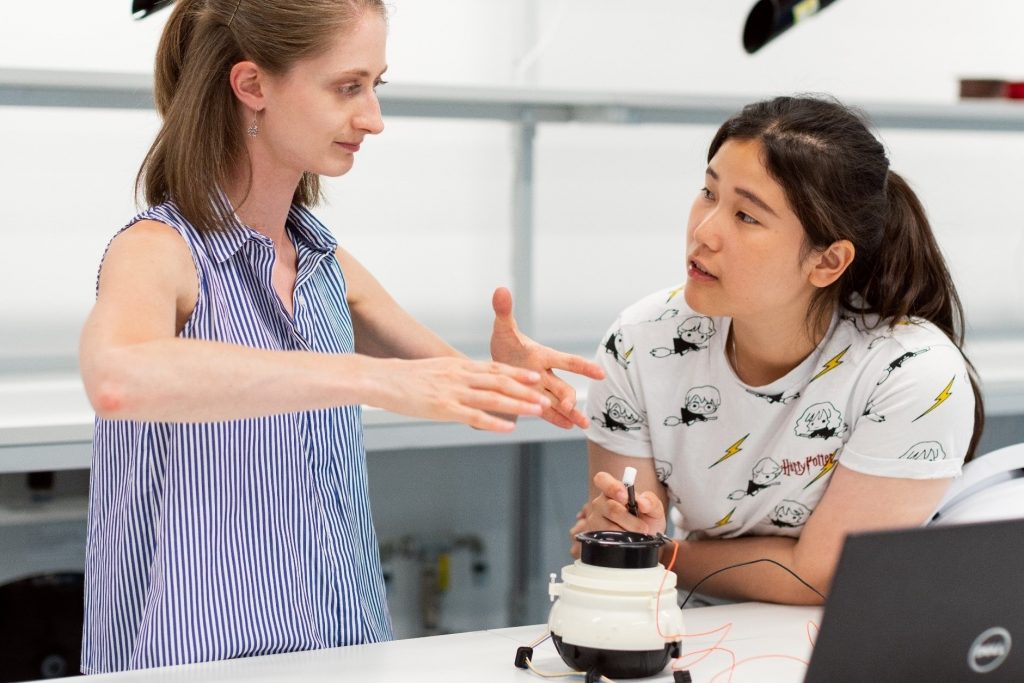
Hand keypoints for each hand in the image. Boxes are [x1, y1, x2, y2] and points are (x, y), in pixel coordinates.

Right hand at [363, 355, 549, 431]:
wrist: (380, 378)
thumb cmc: (402, 378)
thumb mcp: (433, 371)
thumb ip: (452, 377)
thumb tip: (466, 383)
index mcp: (457, 366)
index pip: (494, 368)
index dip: (517, 373)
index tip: (536, 376)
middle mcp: (459, 376)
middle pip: (500, 382)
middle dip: (526, 390)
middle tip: (547, 398)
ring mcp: (452, 392)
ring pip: (493, 398)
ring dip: (518, 404)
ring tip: (537, 411)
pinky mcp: (443, 408)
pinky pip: (473, 416)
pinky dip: (494, 422)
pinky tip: (508, 427)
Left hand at [490, 287, 604, 428]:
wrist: (495, 363)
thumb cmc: (504, 343)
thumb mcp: (502, 329)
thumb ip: (504, 311)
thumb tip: (501, 289)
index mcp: (542, 356)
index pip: (566, 361)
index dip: (582, 367)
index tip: (600, 373)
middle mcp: (545, 374)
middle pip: (562, 387)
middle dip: (568, 397)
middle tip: (570, 408)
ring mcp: (540, 389)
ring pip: (559, 403)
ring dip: (571, 413)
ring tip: (583, 426)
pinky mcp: (533, 401)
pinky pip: (547, 413)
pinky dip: (557, 420)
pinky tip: (569, 428)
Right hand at [571, 471, 666, 553]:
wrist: (646, 541)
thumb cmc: (647, 520)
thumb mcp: (655, 509)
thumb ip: (651, 502)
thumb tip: (642, 502)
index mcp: (612, 489)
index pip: (602, 479)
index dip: (612, 487)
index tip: (626, 497)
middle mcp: (600, 502)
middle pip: (610, 507)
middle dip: (629, 518)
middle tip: (643, 527)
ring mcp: (595, 519)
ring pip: (609, 525)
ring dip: (627, 531)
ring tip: (638, 534)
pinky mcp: (595, 535)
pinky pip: (606, 538)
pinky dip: (621, 540)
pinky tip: (628, 539)